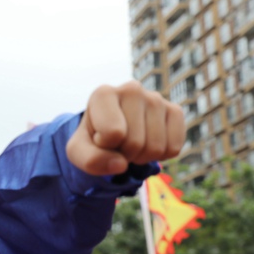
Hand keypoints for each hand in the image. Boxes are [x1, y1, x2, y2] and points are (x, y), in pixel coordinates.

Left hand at [66, 81, 184, 175]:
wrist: (111, 133)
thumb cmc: (93, 139)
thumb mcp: (79, 151)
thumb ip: (90, 160)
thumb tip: (121, 164)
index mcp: (103, 93)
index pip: (113, 133)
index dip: (105, 145)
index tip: (99, 137)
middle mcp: (132, 89)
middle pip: (135, 143)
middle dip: (124, 153)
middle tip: (117, 144)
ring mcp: (156, 98)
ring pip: (155, 147)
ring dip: (142, 156)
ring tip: (131, 143)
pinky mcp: (175, 111)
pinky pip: (173, 148)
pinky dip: (160, 156)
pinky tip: (148, 143)